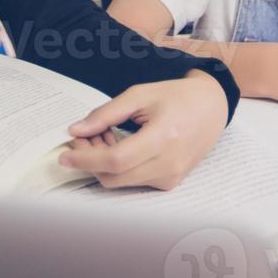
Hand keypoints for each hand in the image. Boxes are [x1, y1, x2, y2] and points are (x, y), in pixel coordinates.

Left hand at [58, 70, 226, 190]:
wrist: (212, 108)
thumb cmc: (176, 97)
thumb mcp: (140, 94)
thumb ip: (106, 113)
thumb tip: (76, 130)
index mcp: (163, 137)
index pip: (116, 160)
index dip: (86, 159)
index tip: (65, 153)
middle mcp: (169, 164)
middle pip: (114, 176)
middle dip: (89, 160)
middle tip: (82, 136)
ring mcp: (171, 177)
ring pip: (120, 182)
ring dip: (102, 164)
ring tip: (104, 135)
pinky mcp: (169, 183)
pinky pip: (133, 182)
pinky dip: (118, 168)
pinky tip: (120, 145)